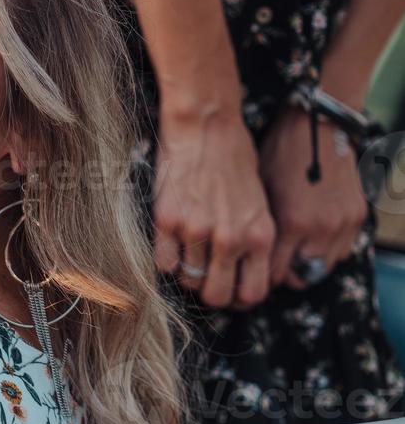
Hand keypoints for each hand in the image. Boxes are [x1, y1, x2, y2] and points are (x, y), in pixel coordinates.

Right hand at [151, 108, 275, 307]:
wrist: (207, 126)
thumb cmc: (235, 158)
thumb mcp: (259, 203)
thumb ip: (252, 238)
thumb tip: (240, 270)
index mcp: (260, 236)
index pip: (252, 293)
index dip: (237, 297)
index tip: (228, 287)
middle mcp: (231, 239)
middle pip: (216, 295)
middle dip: (208, 290)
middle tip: (203, 276)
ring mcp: (197, 231)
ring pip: (187, 280)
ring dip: (185, 272)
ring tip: (186, 252)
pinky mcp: (167, 220)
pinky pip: (163, 262)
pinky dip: (165, 259)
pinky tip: (169, 243)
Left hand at [259, 106, 366, 290]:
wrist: (315, 127)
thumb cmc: (277, 154)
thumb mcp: (258, 191)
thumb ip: (257, 226)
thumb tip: (242, 252)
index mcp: (290, 224)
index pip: (272, 273)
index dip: (258, 276)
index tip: (249, 272)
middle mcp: (320, 229)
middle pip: (300, 277)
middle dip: (283, 276)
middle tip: (270, 268)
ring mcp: (342, 224)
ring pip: (323, 268)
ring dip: (306, 266)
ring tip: (291, 255)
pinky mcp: (357, 217)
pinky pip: (342, 251)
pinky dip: (326, 252)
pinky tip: (310, 241)